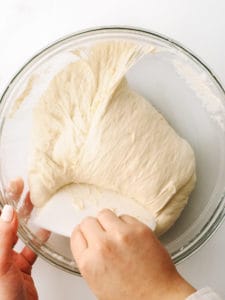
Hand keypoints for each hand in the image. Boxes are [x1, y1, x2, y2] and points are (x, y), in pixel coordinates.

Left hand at [0, 179, 48, 299]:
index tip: (12, 186)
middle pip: (7, 221)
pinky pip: (31, 247)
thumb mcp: (0, 266)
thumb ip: (4, 238)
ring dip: (28, 217)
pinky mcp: (22, 266)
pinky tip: (44, 229)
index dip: (4, 200)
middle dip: (15, 202)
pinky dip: (39, 237)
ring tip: (35, 202)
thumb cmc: (3, 298)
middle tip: (23, 187)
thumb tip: (8, 212)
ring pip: (20, 232)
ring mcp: (10, 258)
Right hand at [71, 209, 195, 299]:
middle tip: (102, 234)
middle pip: (88, 221)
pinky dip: (126, 224)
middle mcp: (103, 245)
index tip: (87, 234)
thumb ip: (88, 258)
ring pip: (105, 213)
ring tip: (116, 234)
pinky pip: (124, 216)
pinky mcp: (139, 228)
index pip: (76, 234)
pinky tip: (130, 236)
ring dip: (108, 222)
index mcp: (89, 262)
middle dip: (94, 227)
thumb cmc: (130, 296)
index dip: (83, 234)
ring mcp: (122, 234)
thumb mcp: (97, 282)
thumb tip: (87, 240)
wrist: (159, 297)